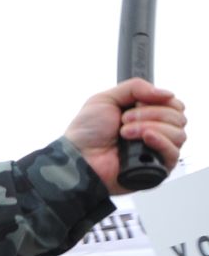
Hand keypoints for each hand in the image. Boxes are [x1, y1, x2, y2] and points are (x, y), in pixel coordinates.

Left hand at [64, 78, 186, 193]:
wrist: (77, 157)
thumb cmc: (86, 133)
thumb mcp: (105, 98)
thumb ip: (135, 87)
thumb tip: (167, 93)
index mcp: (146, 116)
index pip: (174, 104)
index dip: (159, 100)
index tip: (137, 103)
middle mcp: (156, 132)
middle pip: (178, 117)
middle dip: (150, 113)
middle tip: (125, 119)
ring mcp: (157, 150)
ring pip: (178, 133)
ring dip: (149, 127)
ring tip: (125, 133)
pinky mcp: (157, 168)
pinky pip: (173, 153)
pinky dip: (160, 141)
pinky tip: (144, 139)